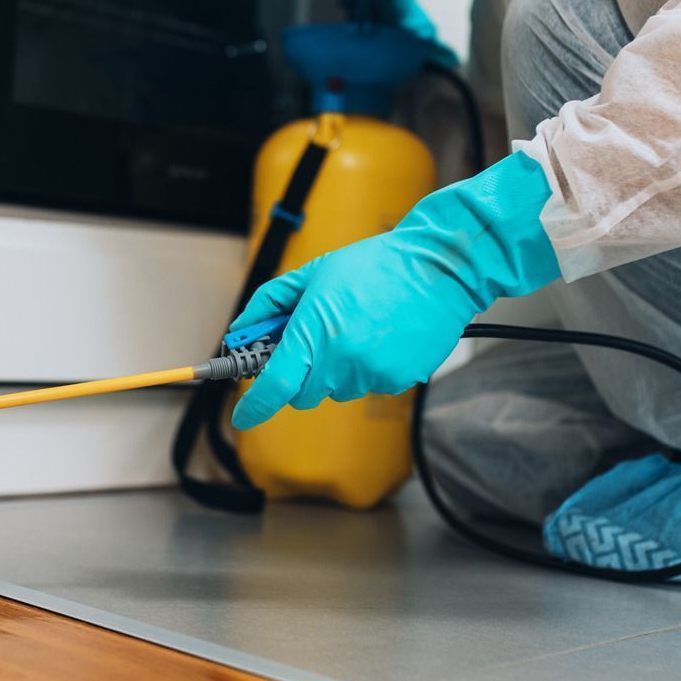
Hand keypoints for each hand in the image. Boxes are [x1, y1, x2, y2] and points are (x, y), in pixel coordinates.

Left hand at [228, 232, 480, 429]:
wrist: (439, 267)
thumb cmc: (376, 265)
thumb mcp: (313, 272)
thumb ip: (271, 302)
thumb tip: (242, 329)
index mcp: (315, 331)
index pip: (275, 385)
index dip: (255, 406)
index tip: (243, 414)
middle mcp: (341, 360)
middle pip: (303, 394)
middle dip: (299, 376)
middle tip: (310, 345)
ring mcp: (371, 373)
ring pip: (337, 389)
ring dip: (336, 370)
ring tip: (358, 328)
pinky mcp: (397, 380)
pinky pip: (368, 384)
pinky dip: (366, 368)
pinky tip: (382, 337)